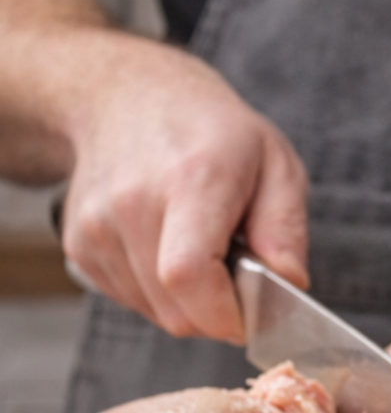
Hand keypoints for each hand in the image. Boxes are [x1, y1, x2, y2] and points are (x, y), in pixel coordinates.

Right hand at [61, 30, 308, 342]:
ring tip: (204, 251)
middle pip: (176, 308)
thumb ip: (286, 229)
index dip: (224, 314)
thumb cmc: (212, 132)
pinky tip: (172, 249)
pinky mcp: (79, 244)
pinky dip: (161, 292)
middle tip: (238, 274)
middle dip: (218, 312)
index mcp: (189, 180)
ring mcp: (97, 226)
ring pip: (156, 312)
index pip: (189, 275)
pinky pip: (132, 300)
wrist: (130, 98)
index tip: (252, 314)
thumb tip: (291, 283)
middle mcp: (132, 204)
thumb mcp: (276, 164)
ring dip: (190, 303)